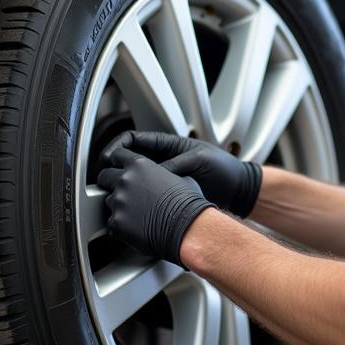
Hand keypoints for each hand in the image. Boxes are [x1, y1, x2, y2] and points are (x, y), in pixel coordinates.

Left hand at [96, 148, 213, 265]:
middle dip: (109, 183)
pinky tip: (136, 228)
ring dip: (118, 206)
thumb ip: (157, 172)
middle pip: (104, 176)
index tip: (117, 167)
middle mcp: (125, 180)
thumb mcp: (176, 177)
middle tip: (121, 192)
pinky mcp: (116, 222)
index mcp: (139, 165)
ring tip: (136, 215)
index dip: (117, 162)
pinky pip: (111, 223)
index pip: (117, 155)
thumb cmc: (187, 204)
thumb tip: (157, 175)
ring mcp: (119, 201)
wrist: (188, 228)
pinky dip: (120, 227)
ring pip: (109, 201)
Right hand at [103, 131, 261, 217]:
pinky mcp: (167, 194)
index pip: (132, 139)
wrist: (238, 189)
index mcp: (167, 145)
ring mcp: (163, 177)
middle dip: (115, 167)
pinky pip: (146, 194)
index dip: (117, 147)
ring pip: (135, 178)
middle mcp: (162, 160)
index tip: (109, 158)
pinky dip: (137, 198)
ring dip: (124, 184)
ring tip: (116, 192)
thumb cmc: (223, 168)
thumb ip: (175, 165)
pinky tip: (133, 205)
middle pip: (128, 160)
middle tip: (106, 177)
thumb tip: (154, 175)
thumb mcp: (198, 160)